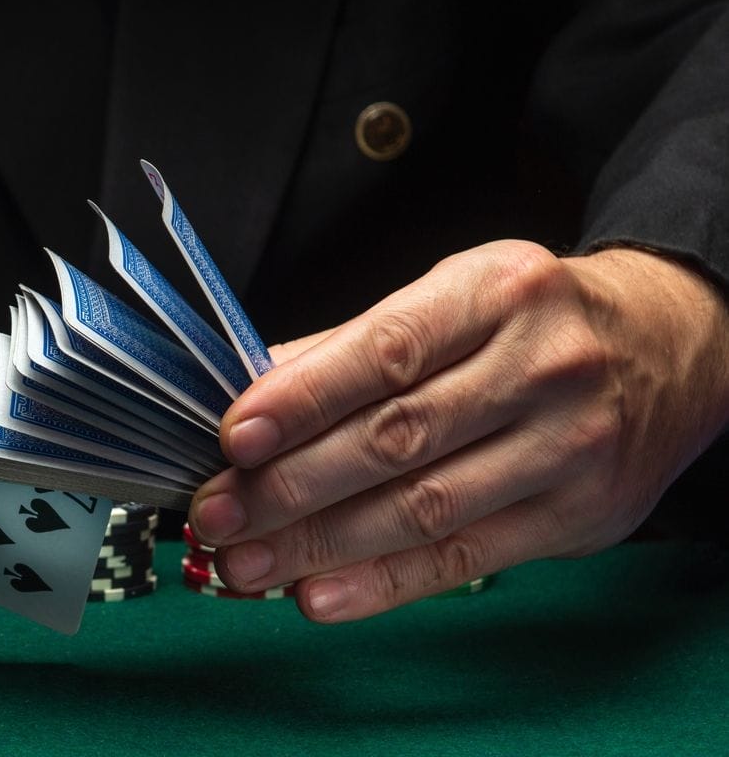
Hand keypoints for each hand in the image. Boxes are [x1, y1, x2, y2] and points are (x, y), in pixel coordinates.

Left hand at [189, 240, 728, 621]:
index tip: (231, 438)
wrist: (673, 346)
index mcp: (495, 293)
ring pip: (424, 507)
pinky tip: (318, 596)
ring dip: (320, 545)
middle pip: (396, 438)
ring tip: (245, 565)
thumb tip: (248, 395)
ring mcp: (568, 447)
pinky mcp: (579, 517)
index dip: (303, 399)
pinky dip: (383, 583)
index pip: (386, 351)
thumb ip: (351, 346)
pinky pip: (466, 559)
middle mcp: (541, 366)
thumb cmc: (531, 321)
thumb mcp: (454, 298)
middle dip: (291, 485)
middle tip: (216, 515)